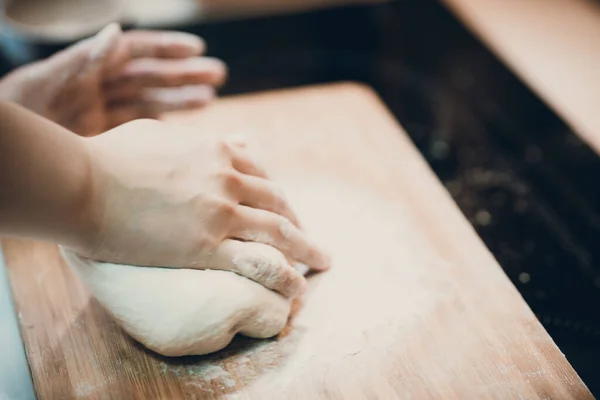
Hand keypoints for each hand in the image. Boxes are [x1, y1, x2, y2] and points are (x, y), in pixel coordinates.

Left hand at [0, 24, 225, 135]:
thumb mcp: (49, 79)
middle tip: (219, 74)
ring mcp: (106, 113)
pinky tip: (185, 130)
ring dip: (181, 100)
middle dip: (185, 74)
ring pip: (152, 103)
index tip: (196, 48)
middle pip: (151, 76)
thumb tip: (115, 31)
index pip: (136, 50)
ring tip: (210, 98)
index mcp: (90, 65)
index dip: (167, 47)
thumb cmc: (20, 107)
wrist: (9, 151)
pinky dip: (163, 129)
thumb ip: (84, 58)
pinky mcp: (107, 138)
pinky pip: (141, 130)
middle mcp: (102, 86)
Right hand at [78, 119, 329, 297]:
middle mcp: (227, 180)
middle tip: (310, 241)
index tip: (287, 213)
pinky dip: (284, 275)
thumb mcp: (162, 135)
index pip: (262, 175)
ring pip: (279, 233)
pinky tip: (296, 287)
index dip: (279, 197)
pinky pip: (258, 263)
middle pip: (278, 204)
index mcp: (217, 152)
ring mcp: (220, 214)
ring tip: (321, 263)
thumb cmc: (110, 155)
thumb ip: (205, 140)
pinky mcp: (205, 247)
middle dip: (300, 224)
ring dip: (306, 249)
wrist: (81, 183)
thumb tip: (241, 139)